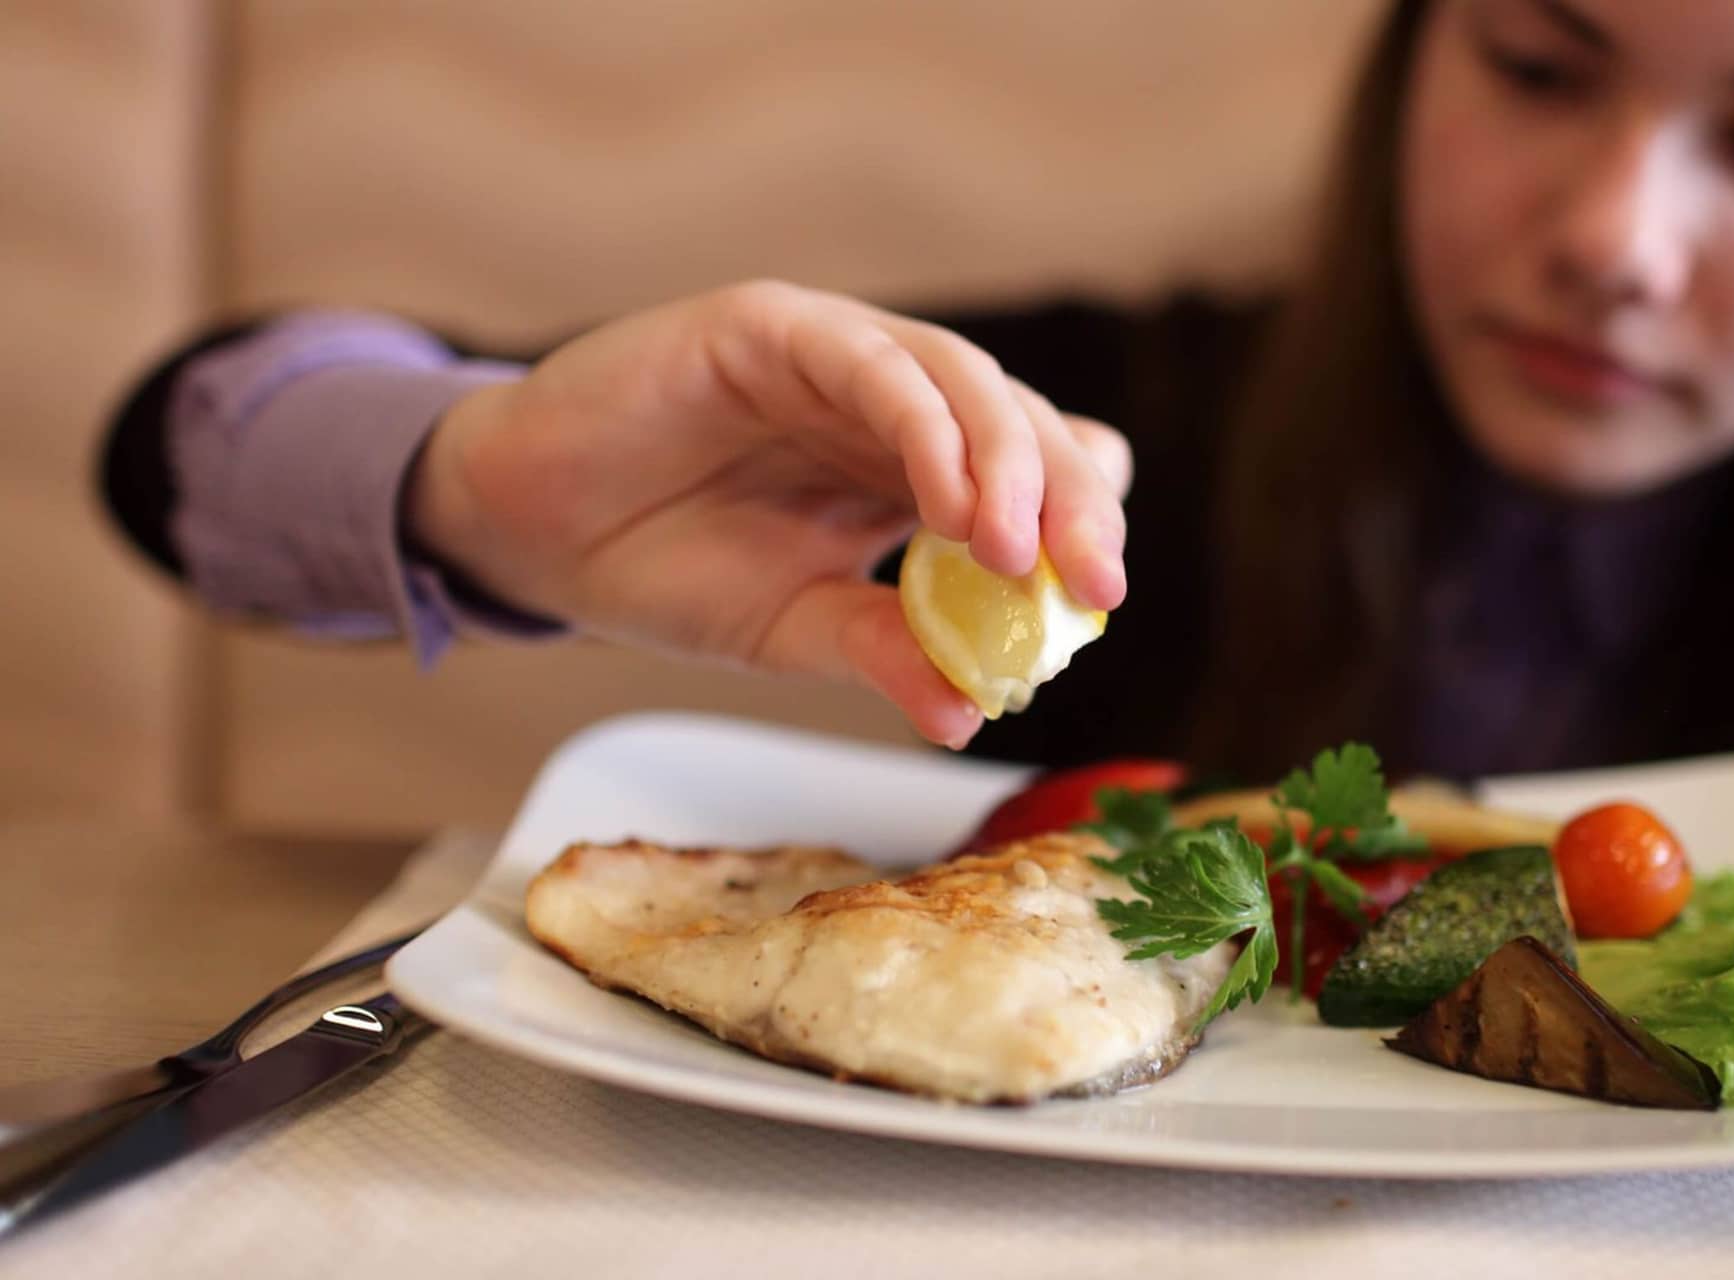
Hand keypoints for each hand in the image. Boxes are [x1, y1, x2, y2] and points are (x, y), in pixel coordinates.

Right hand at [405, 280, 1132, 749]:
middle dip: (1068, 502)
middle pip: (1023, 424)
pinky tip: (950, 501)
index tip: (1100, 603)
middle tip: (1092, 585)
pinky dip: (923, 427)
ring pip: (963, 382)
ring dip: (1007, 465)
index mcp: (911, 468)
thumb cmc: (661, 565)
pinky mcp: (773, 325)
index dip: (1080, 524)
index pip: (1034, 477)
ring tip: (1019, 553)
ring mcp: (837, 354)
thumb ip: (882, 650)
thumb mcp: (791, 628)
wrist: (526, 530)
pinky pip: (871, 362)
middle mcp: (890, 403)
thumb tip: (971, 712)